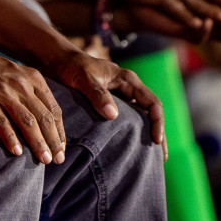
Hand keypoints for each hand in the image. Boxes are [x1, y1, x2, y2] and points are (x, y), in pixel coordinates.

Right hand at [0, 49, 68, 162]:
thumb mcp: (12, 72)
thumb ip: (28, 89)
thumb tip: (43, 116)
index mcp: (31, 77)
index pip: (53, 108)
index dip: (59, 131)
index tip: (61, 149)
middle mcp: (19, 83)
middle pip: (43, 117)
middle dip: (53, 141)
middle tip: (57, 160)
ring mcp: (1, 90)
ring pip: (27, 121)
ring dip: (38, 143)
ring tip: (43, 160)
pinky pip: (1, 122)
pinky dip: (11, 139)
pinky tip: (17, 153)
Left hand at [50, 49, 166, 154]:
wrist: (59, 62)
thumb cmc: (72, 67)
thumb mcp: (84, 78)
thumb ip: (98, 94)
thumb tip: (113, 115)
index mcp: (128, 80)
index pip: (153, 103)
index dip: (157, 122)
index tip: (156, 140)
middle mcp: (128, 89)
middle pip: (151, 114)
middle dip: (158, 134)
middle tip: (161, 158)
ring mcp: (121, 97)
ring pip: (140, 118)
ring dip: (146, 135)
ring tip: (150, 159)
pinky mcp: (111, 105)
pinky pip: (127, 120)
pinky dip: (132, 133)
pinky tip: (130, 149)